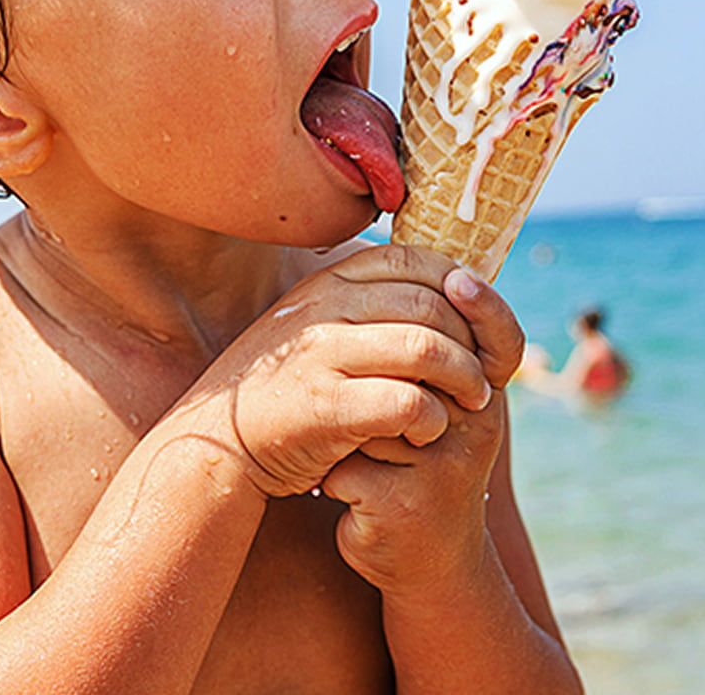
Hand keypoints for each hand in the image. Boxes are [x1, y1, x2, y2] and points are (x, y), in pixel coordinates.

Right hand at [181, 246, 502, 497]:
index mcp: (328, 281)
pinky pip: (408, 401)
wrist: (217, 442)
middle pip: (434, 305)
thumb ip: (369, 304)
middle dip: (477, 343)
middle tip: (487, 379)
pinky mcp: (323, 407)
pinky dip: (433, 418)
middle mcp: (323, 308)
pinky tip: (427, 432)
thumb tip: (452, 287)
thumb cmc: (286, 389)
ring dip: (465, 379)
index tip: (481, 331)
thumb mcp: (318, 327)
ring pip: (428, 348)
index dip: (468, 292)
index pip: (419, 261)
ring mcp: (320, 355)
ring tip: (471, 404)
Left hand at [318, 268, 526, 590]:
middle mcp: (477, 433)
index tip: (461, 279)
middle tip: (358, 405)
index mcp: (484, 403)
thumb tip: (395, 265)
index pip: (501, 343)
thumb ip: (433, 357)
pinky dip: (328, 475)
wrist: (420, 560)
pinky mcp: (404, 505)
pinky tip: (341, 494)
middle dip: (370, 382)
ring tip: (353, 456)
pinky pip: (344, 462)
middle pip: (412, 369)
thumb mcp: (438, 412)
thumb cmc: (416, 468)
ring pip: (369, 415)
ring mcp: (444, 471)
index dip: (486, 307)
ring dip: (344, 433)